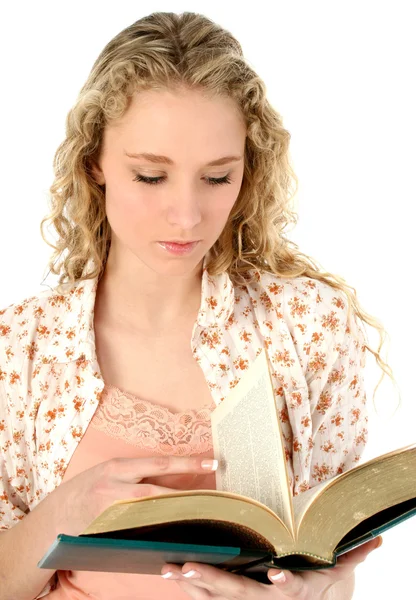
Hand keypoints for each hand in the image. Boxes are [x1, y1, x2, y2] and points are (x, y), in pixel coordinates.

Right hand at [46, 456, 217, 535]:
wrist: (55, 516)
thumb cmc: (87, 489)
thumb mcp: (109, 472)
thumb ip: (135, 473)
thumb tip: (172, 477)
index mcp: (118, 467)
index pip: (159, 463)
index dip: (187, 463)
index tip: (212, 462)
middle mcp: (115, 488)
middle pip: (160, 491)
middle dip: (189, 494)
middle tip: (215, 496)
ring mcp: (112, 513)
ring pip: (153, 514)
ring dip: (178, 514)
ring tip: (203, 515)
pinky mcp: (111, 533)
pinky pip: (141, 533)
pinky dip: (160, 532)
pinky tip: (177, 533)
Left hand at [161, 535, 381, 598]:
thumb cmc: (321, 584)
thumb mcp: (338, 572)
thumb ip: (352, 557)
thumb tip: (375, 541)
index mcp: (297, 591)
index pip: (291, 589)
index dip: (285, 583)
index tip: (276, 574)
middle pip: (241, 594)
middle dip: (214, 581)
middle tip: (188, 567)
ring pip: (219, 599)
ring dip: (193, 584)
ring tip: (170, 568)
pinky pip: (210, 599)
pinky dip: (192, 588)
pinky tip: (172, 573)